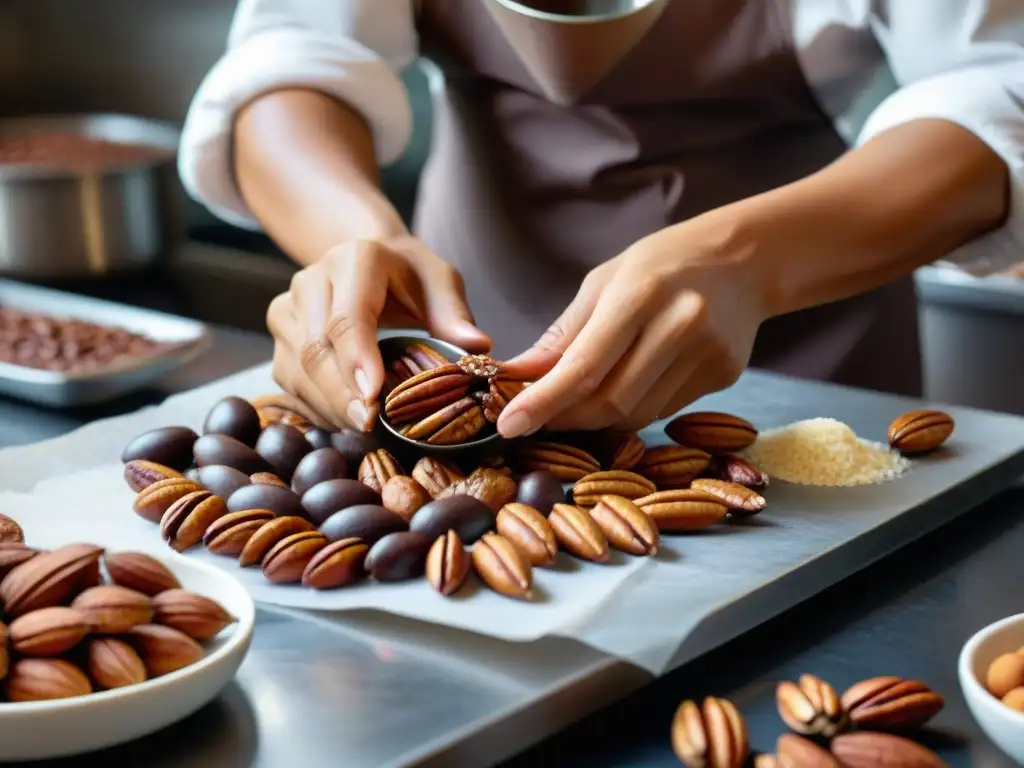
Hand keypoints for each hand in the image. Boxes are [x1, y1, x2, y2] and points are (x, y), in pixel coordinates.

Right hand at [267, 236, 490, 430]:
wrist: (368, 262)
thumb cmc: (410, 276)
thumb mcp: (440, 282)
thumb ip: (454, 312)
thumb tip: (477, 346)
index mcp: (354, 260)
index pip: (347, 317)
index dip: (357, 359)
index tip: (373, 397)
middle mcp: (312, 281)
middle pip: (315, 349)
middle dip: (340, 394)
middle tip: (369, 425)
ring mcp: (288, 309)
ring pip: (296, 370)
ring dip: (327, 407)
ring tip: (362, 428)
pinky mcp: (279, 338)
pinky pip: (290, 384)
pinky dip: (317, 408)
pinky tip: (344, 420)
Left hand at [497, 215, 768, 435]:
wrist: (744, 258)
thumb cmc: (661, 264)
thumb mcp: (604, 282)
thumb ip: (564, 335)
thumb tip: (519, 377)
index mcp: (639, 295)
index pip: (584, 366)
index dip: (543, 402)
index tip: (508, 425)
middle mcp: (678, 326)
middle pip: (610, 402)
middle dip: (566, 417)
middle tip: (538, 417)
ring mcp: (706, 354)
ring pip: (636, 415)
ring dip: (599, 417)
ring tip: (583, 397)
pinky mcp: (724, 375)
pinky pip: (664, 410)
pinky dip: (635, 408)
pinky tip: (633, 382)